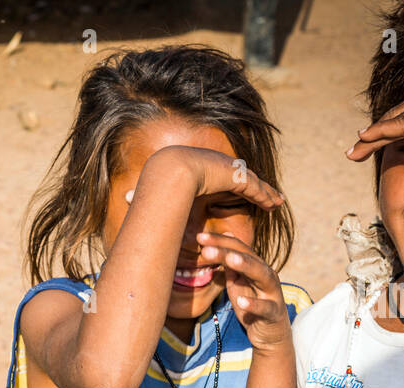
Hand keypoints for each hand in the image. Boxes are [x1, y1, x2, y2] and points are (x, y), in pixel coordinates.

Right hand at [141, 145, 283, 210]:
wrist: (170, 170)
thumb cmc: (161, 181)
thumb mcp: (162, 192)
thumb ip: (156, 198)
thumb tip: (126, 198)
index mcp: (204, 167)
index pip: (224, 177)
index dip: (235, 185)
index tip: (242, 192)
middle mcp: (220, 165)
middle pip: (243, 178)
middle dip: (256, 187)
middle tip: (268, 197)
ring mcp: (229, 170)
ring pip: (253, 184)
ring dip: (265, 193)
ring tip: (276, 202)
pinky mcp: (237, 177)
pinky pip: (255, 189)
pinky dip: (265, 196)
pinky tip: (275, 204)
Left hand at [196, 232, 290, 352]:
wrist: (269, 333)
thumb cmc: (251, 304)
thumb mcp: (237, 283)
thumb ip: (230, 264)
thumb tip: (220, 241)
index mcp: (256, 266)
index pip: (238, 248)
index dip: (219, 242)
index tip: (199, 237)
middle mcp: (266, 275)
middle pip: (248, 257)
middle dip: (227, 250)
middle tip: (206, 247)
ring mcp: (272, 293)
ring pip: (262, 275)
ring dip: (246, 266)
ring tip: (229, 259)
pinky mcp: (273, 313)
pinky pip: (265, 308)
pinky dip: (254, 304)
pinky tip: (241, 302)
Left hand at [347, 76, 403, 161]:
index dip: (388, 125)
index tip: (371, 139)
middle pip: (397, 114)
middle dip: (373, 133)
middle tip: (354, 149)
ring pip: (395, 121)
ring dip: (370, 138)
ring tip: (352, 153)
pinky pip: (401, 126)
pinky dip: (380, 133)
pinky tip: (364, 139)